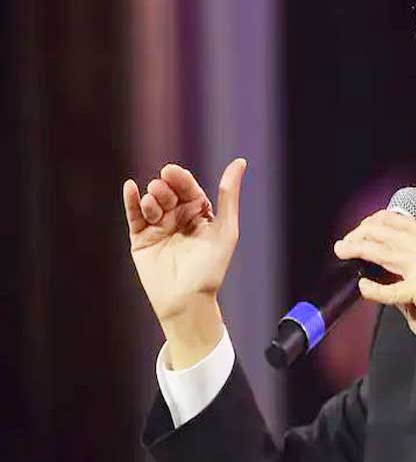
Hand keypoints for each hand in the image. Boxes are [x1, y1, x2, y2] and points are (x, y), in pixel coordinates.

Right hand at [122, 158, 245, 367]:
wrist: (187, 300)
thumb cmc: (211, 267)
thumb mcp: (225, 228)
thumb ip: (228, 195)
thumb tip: (240, 161)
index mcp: (200, 213)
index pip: (188, 188)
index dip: (180, 178)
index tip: (171, 172)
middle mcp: (179, 218)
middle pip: (168, 192)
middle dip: (164, 189)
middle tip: (162, 194)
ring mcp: (159, 227)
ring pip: (151, 202)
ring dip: (151, 198)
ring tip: (154, 205)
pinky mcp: (141, 239)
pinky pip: (134, 216)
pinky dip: (131, 201)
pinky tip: (131, 188)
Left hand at [333, 210, 415, 383]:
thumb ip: (402, 275)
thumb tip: (374, 271)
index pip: (403, 222)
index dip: (377, 221)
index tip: (360, 229)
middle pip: (390, 232)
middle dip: (361, 234)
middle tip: (344, 243)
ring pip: (386, 251)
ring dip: (359, 249)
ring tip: (343, 251)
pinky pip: (389, 288)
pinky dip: (373, 289)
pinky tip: (364, 287)